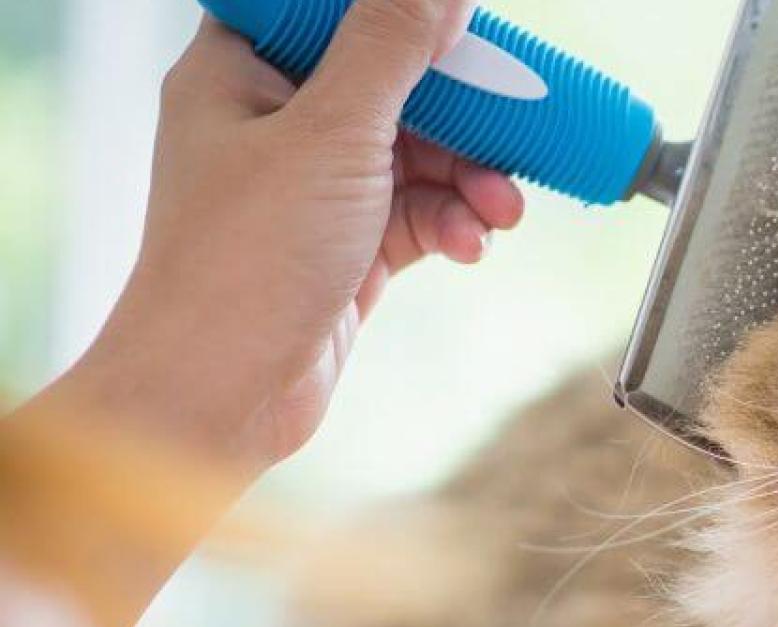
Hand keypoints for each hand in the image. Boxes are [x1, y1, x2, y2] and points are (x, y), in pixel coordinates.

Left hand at [50, 0, 519, 470]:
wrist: (220, 397)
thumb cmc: (242, 264)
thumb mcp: (333, 133)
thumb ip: (390, 46)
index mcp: (238, 72)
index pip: (324, 11)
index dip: (395, 17)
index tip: (459, 33)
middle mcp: (270, 123)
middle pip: (389, 82)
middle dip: (461, 111)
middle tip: (516, 121)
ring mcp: (308, 188)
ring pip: (415, 152)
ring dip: (468, 177)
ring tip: (500, 209)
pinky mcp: (343, 246)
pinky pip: (418, 212)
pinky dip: (452, 223)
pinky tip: (470, 244)